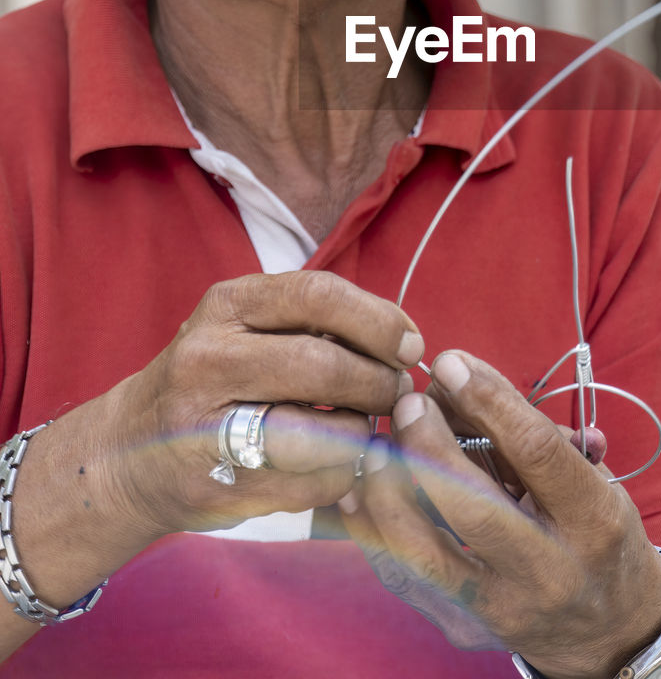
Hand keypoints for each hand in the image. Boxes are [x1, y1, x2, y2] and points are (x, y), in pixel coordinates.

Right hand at [99, 269, 422, 537]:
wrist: (129, 453)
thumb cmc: (216, 378)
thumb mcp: (248, 326)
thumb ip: (314, 321)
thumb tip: (403, 340)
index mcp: (227, 305)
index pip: (317, 294)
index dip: (378, 320)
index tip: (411, 344)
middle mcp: (208, 358)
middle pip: (321, 366)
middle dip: (377, 382)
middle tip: (397, 393)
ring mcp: (205, 427)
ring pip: (317, 433)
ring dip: (362, 434)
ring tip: (367, 428)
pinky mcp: (217, 487)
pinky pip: (310, 484)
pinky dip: (342, 475)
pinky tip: (339, 463)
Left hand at [338, 350, 660, 678]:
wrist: (612, 630)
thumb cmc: (596, 531)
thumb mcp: (591, 477)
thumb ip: (529, 434)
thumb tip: (457, 386)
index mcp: (593, 519)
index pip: (536, 450)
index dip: (488, 399)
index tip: (450, 362)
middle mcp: (551, 571)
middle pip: (473, 506)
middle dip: (428, 445)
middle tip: (407, 403)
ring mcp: (505, 608)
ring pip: (426, 552)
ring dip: (389, 489)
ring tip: (377, 446)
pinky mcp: (467, 629)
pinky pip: (405, 577)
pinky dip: (374, 529)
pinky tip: (360, 490)